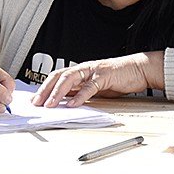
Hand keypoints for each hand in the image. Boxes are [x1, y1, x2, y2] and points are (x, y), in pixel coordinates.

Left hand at [33, 52, 163, 107]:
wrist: (138, 69)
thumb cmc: (118, 78)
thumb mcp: (95, 87)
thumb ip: (80, 91)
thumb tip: (65, 101)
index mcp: (80, 71)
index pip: (57, 77)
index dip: (44, 87)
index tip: (35, 100)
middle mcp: (83, 69)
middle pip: (58, 76)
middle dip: (45, 90)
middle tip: (36, 103)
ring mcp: (93, 71)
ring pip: (70, 79)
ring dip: (58, 92)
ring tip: (50, 104)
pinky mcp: (104, 76)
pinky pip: (89, 87)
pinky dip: (80, 96)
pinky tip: (72, 104)